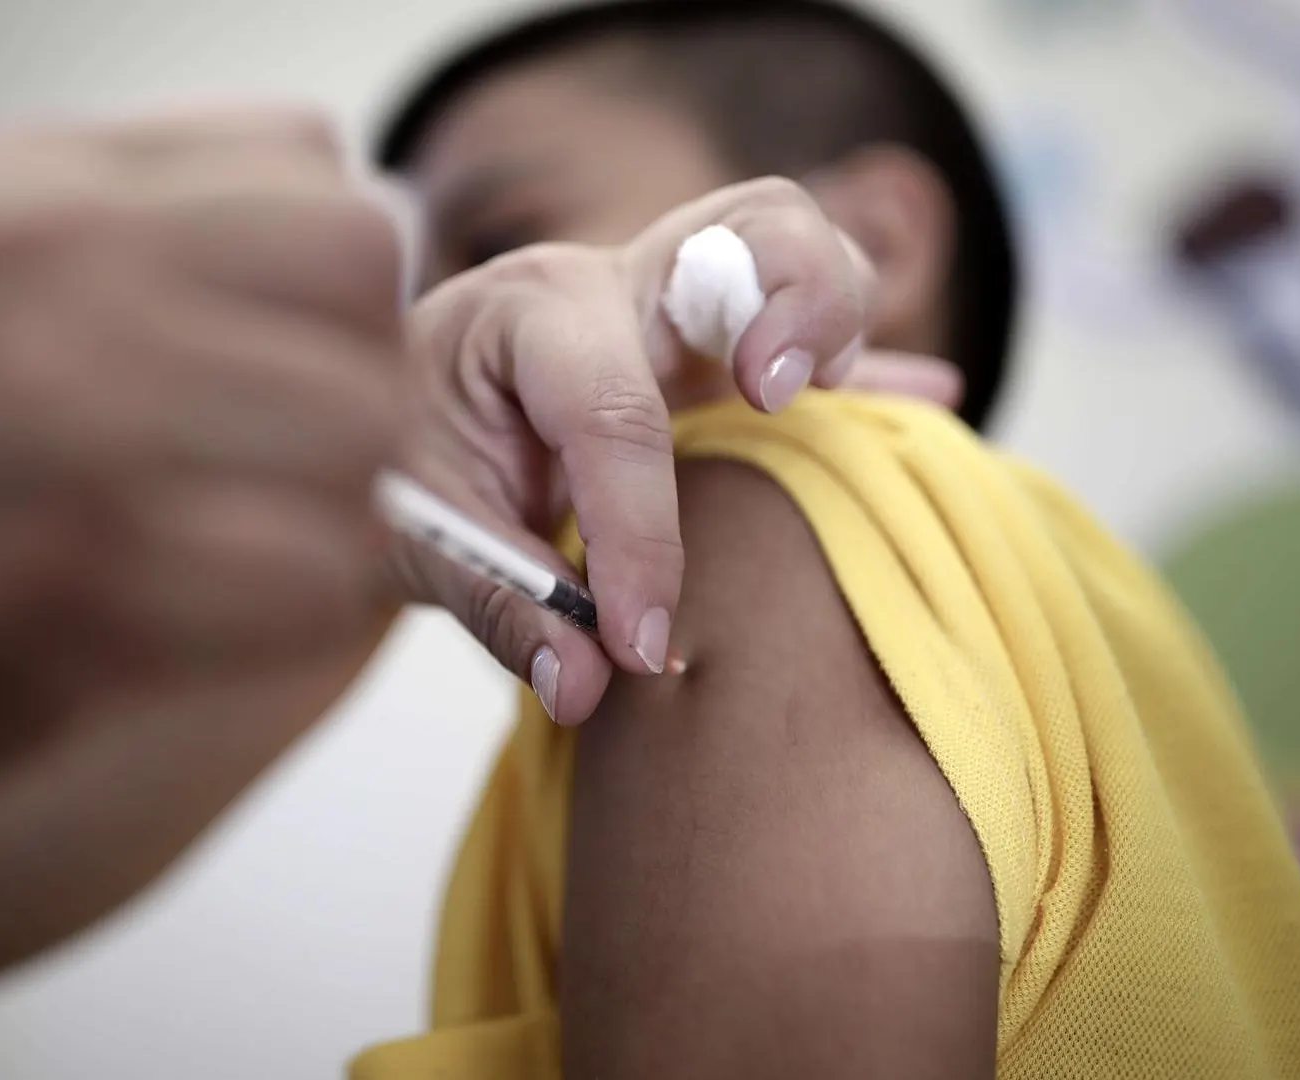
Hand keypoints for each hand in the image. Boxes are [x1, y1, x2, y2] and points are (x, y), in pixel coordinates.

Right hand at [0, 107, 404, 970]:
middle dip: (355, 387)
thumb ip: (143, 235)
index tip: (283, 357)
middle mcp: (53, 278)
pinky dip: (294, 611)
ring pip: (360, 437)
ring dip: (335, 508)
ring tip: (249, 544)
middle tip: (287, 464)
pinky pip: (312, 580)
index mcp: (32, 188)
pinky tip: (217, 620)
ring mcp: (64, 426)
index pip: (320, 174)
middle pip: (364, 288)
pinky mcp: (74, 589)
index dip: (329, 284)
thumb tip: (339, 253)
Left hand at [395, 178, 958, 723]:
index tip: (642, 644)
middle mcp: (611, 279)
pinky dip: (871, 366)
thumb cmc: (384, 457)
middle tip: (772, 404)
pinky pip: (808, 327)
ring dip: (835, 316)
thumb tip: (586, 687)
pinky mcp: (707, 342)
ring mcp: (670, 298)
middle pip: (750, 227)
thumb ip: (498, 604)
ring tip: (815, 405)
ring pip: (795, 245)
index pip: (611, 408)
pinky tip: (929, 402)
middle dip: (794, 305)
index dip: (638, 538)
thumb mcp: (410, 535)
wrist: (370, 406)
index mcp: (522, 311)